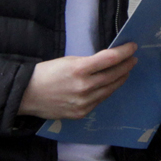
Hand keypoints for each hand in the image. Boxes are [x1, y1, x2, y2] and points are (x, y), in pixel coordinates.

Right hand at [18, 44, 137, 119]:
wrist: (27, 95)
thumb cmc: (45, 73)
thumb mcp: (67, 61)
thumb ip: (88, 63)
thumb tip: (107, 61)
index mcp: (79, 69)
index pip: (110, 59)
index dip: (124, 52)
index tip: (132, 47)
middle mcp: (84, 87)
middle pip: (114, 74)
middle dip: (126, 65)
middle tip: (133, 59)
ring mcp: (84, 102)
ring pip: (110, 89)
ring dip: (120, 79)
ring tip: (125, 71)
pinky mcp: (82, 113)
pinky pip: (100, 100)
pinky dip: (107, 91)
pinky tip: (110, 85)